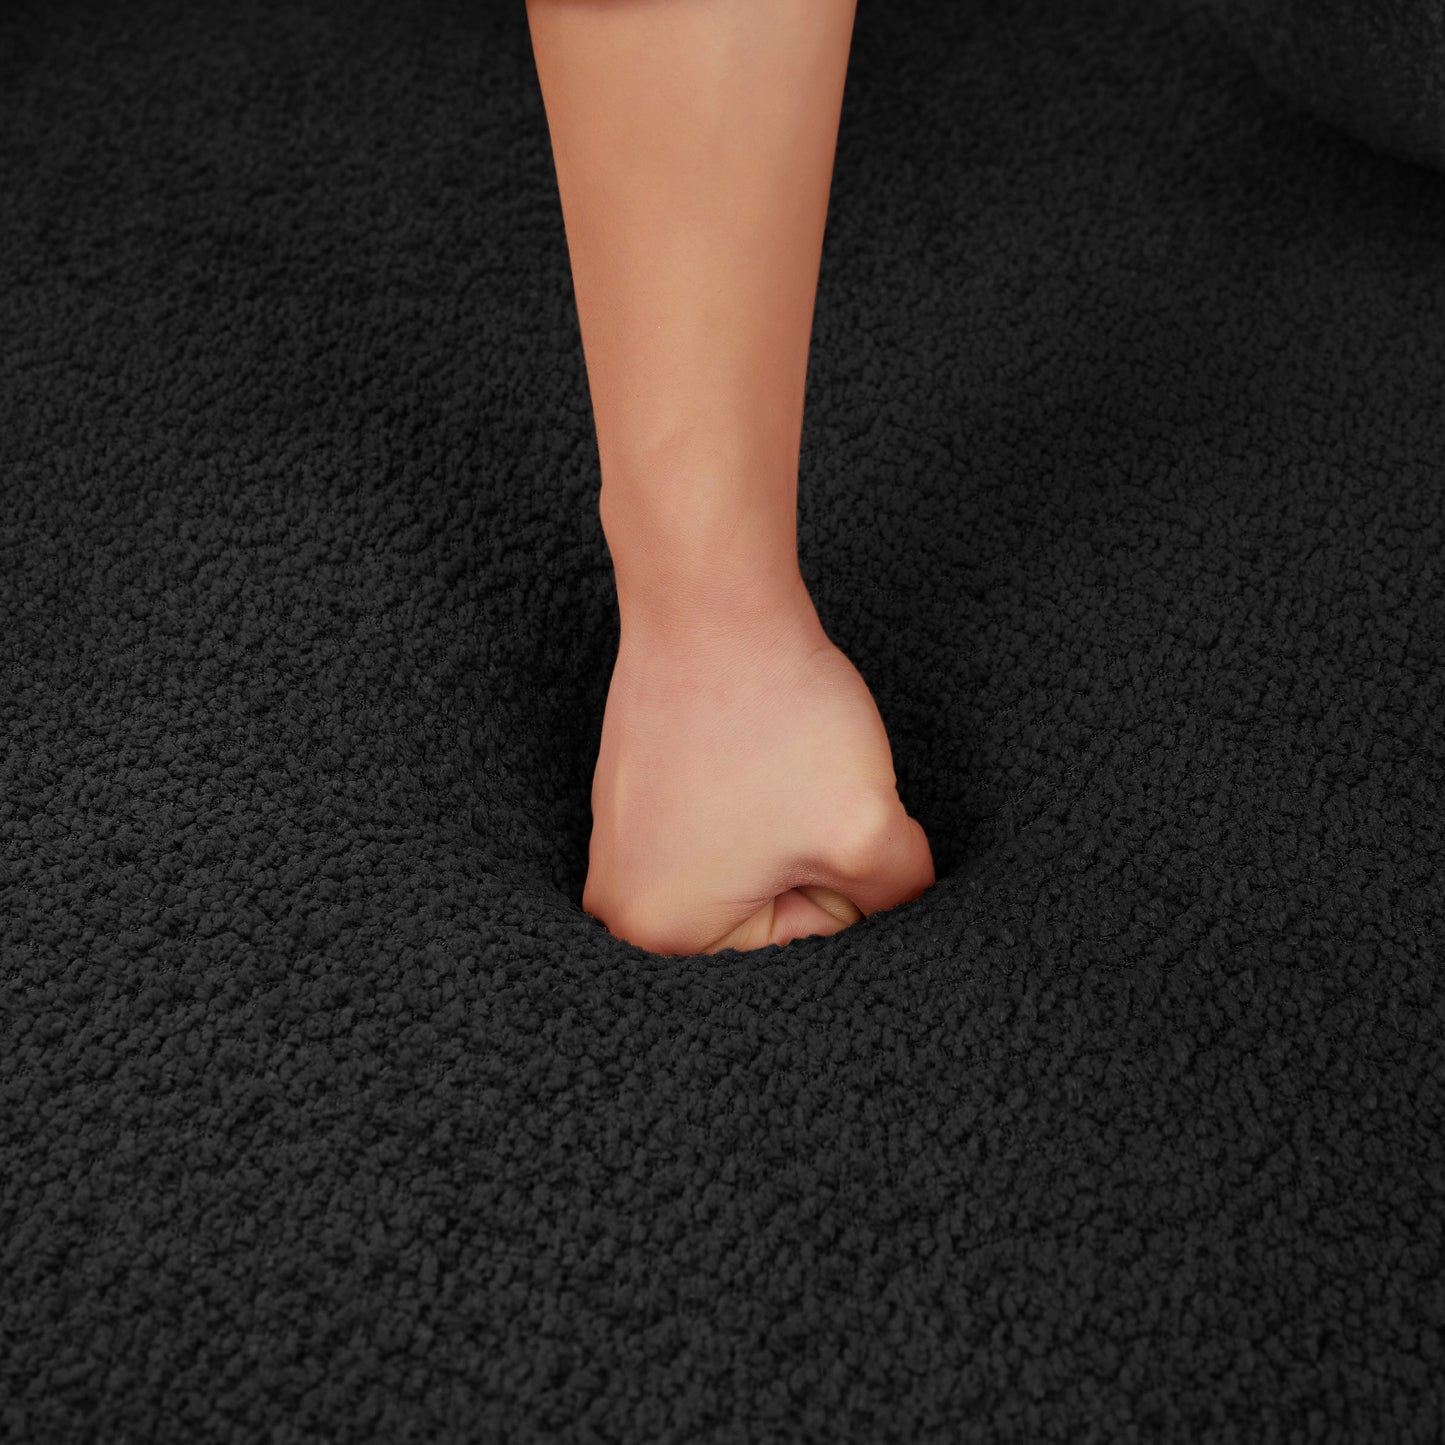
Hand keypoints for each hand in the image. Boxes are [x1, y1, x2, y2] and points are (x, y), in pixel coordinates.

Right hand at [582, 604, 934, 955]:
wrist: (709, 601)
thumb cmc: (773, 715)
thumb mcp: (866, 829)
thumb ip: (901, 896)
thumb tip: (906, 910)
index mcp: (662, 936)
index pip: (805, 945)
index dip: (843, 876)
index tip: (824, 812)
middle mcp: (619, 904)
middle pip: (770, 912)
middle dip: (808, 854)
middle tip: (805, 787)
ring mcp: (618, 846)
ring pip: (749, 864)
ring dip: (784, 820)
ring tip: (773, 762)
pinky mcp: (631, 798)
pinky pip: (716, 825)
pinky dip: (752, 791)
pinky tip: (751, 744)